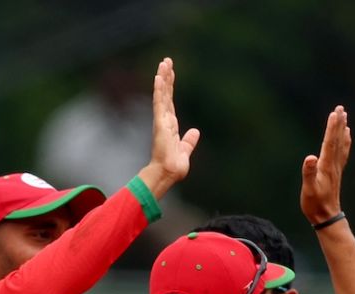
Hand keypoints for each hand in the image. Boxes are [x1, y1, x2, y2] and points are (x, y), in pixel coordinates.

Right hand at [139, 58, 200, 196]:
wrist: (168, 173)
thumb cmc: (175, 165)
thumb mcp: (185, 150)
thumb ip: (189, 140)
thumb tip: (195, 132)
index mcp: (170, 125)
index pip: (170, 101)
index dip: (169, 87)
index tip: (170, 73)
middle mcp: (164, 120)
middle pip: (165, 94)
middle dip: (166, 77)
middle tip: (167, 60)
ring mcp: (161, 120)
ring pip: (162, 94)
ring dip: (162, 78)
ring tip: (164, 63)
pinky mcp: (160, 123)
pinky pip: (159, 103)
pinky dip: (159, 90)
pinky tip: (158, 78)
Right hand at [301, 106, 350, 224]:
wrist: (327, 218)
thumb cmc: (315, 205)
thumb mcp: (308, 190)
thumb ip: (309, 173)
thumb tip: (310, 157)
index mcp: (326, 166)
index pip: (329, 143)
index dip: (332, 128)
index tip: (334, 113)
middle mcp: (333, 165)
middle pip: (337, 140)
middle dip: (339, 124)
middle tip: (341, 108)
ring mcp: (336, 169)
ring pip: (341, 145)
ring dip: (342, 130)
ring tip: (345, 117)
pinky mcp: (335, 172)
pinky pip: (342, 153)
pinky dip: (344, 142)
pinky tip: (346, 136)